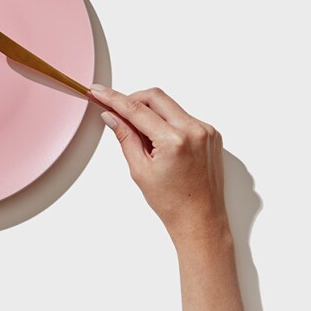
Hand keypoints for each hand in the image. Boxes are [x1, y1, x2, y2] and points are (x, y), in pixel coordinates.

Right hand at [89, 84, 225, 246]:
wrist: (200, 219)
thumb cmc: (171, 202)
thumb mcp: (140, 169)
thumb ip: (125, 136)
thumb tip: (111, 116)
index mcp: (174, 141)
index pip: (136, 109)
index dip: (114, 98)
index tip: (99, 91)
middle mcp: (194, 130)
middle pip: (155, 97)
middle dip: (133, 100)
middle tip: (116, 111)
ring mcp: (206, 130)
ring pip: (169, 106)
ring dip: (150, 113)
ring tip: (143, 139)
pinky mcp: (211, 133)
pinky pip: (183, 117)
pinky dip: (166, 122)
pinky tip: (161, 144)